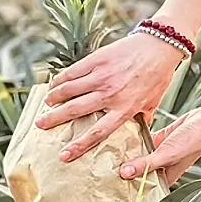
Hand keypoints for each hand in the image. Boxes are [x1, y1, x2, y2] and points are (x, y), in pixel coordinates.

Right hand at [35, 30, 187, 162]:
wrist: (160, 46)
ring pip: (69, 90)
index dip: (79, 146)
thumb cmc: (158, 75)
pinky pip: (72, 72)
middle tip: (41, 125)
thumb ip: (143, 118)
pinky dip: (60, 79)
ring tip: (47, 104)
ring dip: (54, 98)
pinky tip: (54, 84)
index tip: (64, 155)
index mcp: (125, 108)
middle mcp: (111, 94)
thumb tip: (141, 134)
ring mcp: (103, 76)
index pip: (98, 133)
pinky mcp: (98, 60)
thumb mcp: (153, 102)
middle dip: (54, 119)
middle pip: (75, 110)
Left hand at [118, 106, 200, 186]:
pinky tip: (127, 137)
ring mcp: (162, 152)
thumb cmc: (196, 142)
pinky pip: (145, 141)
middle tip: (110, 167)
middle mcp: (164, 166)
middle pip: (140, 171)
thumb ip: (145, 164)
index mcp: (166, 177)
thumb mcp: (167, 155)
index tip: (115, 184)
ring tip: (115, 153)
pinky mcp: (162, 138)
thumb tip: (126, 172)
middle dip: (127, 168)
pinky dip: (137, 140)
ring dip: (131, 154)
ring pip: (141, 156)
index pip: (145, 186)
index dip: (131, 186)